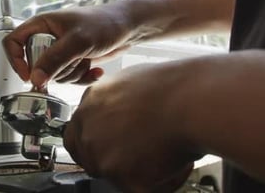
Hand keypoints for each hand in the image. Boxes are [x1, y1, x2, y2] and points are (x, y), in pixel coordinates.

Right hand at [2, 3, 136, 87]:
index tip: (28, 75)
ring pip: (54, 75)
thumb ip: (55, 60)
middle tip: (71, 63)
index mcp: (42, 25)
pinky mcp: (74, 60)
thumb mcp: (77, 41)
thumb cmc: (105, 23)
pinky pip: (69, 78)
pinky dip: (83, 78)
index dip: (16, 59)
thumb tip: (36, 78)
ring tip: (86, 61)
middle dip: (55, 71)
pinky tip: (95, 71)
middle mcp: (49, 38)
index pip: (13, 41)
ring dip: (71, 74)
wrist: (129, 27)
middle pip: (35, 64)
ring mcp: (62, 51)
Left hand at [63, 61, 202, 191]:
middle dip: (110, 160)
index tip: (104, 147)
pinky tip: (171, 159)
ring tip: (161, 149)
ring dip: (134, 169)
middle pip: (89, 158)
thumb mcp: (129, 81)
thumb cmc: (171, 87)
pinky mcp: (122, 176)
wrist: (190, 101)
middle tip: (137, 155)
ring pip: (113, 174)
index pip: (74, 136)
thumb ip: (112, 102)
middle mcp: (89, 130)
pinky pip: (137, 186)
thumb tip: (117, 110)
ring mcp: (102, 155)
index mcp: (89, 104)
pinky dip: (156, 180)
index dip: (90, 144)